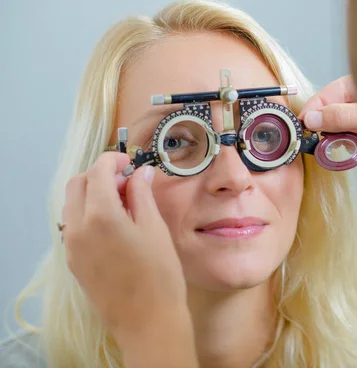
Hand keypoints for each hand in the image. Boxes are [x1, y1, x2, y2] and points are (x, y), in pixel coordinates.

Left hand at [61, 152, 196, 366]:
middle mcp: (77, 227)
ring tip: (123, 204)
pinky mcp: (74, 261)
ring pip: (72, 205)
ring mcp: (72, 246)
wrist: (147, 321)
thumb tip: (140, 173)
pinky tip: (114, 226)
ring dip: (92, 194)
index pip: (97, 172)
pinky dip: (89, 214)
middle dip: (99, 175)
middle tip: (127, 182)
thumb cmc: (160, 273)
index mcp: (100, 214)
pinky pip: (74, 226)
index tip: (131, 163)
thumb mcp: (155, 228)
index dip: (113, 160)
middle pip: (77, 184)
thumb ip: (142, 195)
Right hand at [299, 75, 356, 177]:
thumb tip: (314, 118)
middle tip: (307, 137)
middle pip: (334, 110)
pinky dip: (340, 149)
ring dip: (329, 137)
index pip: (334, 92)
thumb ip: (346, 116)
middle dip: (320, 122)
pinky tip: (334, 152)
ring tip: (320, 147)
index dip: (317, 105)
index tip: (303, 122)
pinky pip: (349, 144)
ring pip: (339, 128)